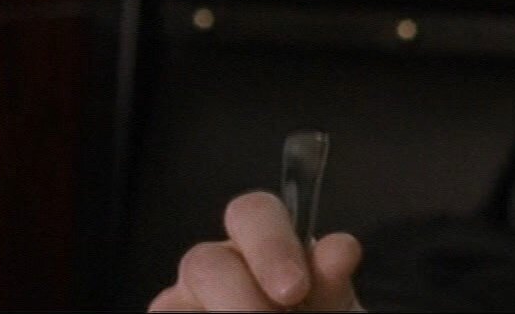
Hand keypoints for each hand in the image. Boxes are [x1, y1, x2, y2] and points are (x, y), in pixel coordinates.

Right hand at [148, 191, 363, 311]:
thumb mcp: (329, 299)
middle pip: (205, 261)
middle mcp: (219, 261)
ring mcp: (186, 295)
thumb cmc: (317, 312)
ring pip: (176, 301)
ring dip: (223, 312)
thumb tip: (338, 251)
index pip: (252, 210)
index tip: (296, 289)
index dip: (270, 245)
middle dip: (241, 297)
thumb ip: (330, 277)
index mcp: (263, 239)